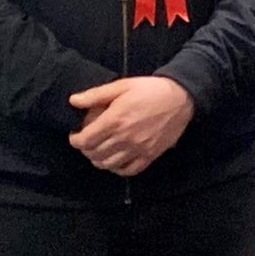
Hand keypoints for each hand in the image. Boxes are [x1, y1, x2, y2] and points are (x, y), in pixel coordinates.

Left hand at [68, 77, 194, 177]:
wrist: (181, 97)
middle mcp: (124, 138)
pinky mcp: (151, 155)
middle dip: (86, 150)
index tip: (75, 136)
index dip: (75, 140)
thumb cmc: (150, 89)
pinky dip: (118, 169)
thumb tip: (73, 101)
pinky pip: (129, 170)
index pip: (85, 140)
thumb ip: (96, 95)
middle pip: (94, 154)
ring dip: (99, 160)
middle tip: (87, 143)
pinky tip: (116, 161)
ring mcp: (138, 149)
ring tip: (99, 152)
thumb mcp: (122, 85)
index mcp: (114, 120)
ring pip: (109, 164)